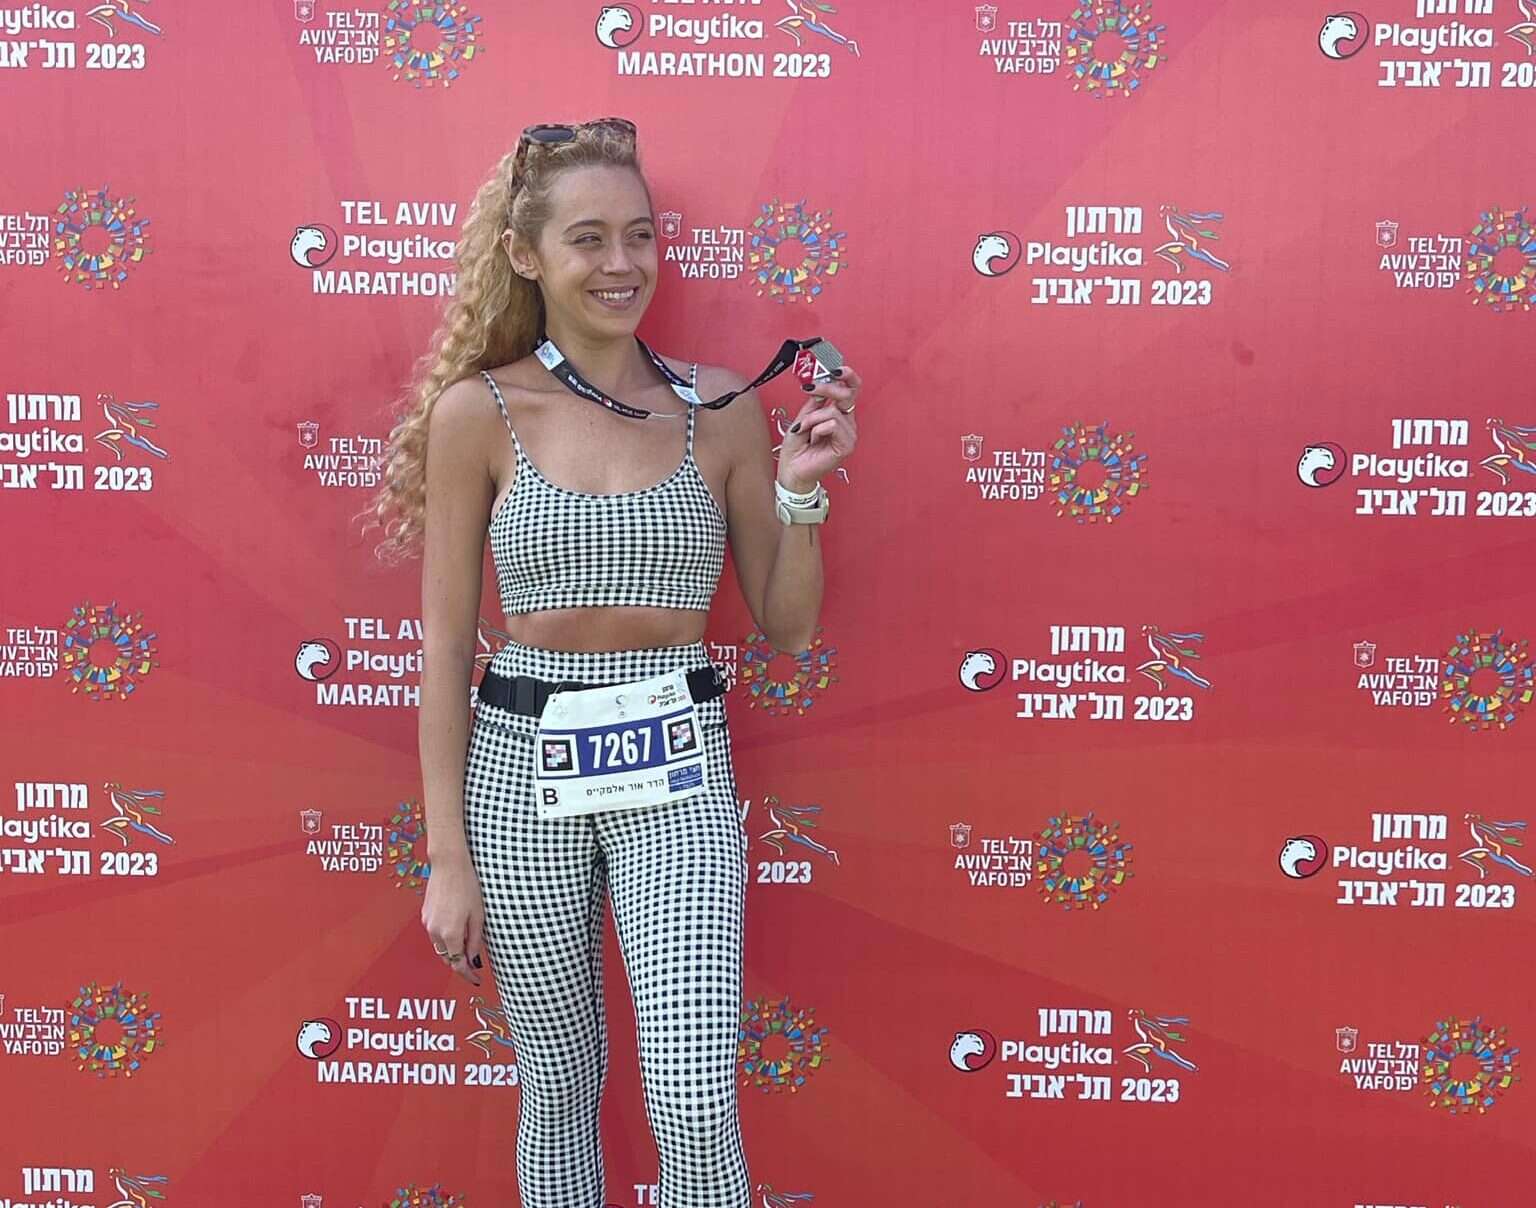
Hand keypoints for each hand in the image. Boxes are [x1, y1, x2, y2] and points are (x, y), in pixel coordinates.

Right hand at [421, 846, 486, 986]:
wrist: (449, 865)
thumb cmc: (467, 885)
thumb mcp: (478, 915)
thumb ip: (475, 939)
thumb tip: (474, 959)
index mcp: (450, 934)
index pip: (458, 964)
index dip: (468, 975)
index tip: (476, 980)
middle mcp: (436, 932)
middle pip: (447, 958)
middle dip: (460, 963)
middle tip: (475, 963)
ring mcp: (428, 923)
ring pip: (440, 947)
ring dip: (452, 950)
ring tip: (468, 943)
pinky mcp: (425, 915)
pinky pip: (436, 934)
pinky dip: (446, 938)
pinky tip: (457, 929)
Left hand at [777, 365, 860, 492]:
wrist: (792, 470)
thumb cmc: (796, 448)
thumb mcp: (802, 418)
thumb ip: (814, 402)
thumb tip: (821, 385)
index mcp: (838, 413)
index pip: (850, 389)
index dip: (847, 376)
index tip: (836, 369)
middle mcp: (846, 422)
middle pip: (847, 393)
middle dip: (827, 387)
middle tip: (810, 388)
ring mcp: (848, 434)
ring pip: (833, 411)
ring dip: (812, 419)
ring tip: (805, 431)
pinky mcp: (846, 445)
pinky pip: (833, 424)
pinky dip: (818, 429)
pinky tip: (814, 439)